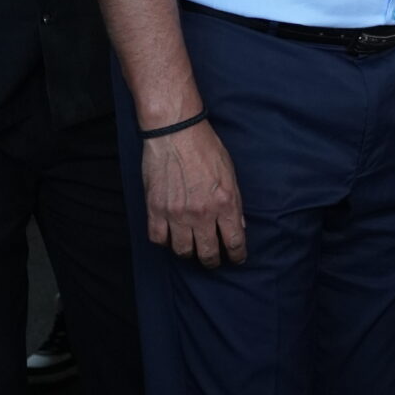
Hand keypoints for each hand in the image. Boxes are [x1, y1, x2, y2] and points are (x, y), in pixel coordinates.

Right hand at [141, 118, 246, 266]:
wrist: (176, 133)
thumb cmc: (206, 148)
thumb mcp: (231, 174)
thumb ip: (235, 203)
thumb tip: (238, 225)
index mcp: (225, 203)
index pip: (234, 241)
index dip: (237, 255)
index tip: (237, 259)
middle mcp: (201, 213)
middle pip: (207, 253)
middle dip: (212, 261)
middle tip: (213, 260)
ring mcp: (176, 214)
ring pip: (182, 250)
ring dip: (188, 252)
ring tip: (192, 248)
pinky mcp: (155, 210)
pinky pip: (158, 239)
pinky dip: (165, 241)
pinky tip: (170, 236)